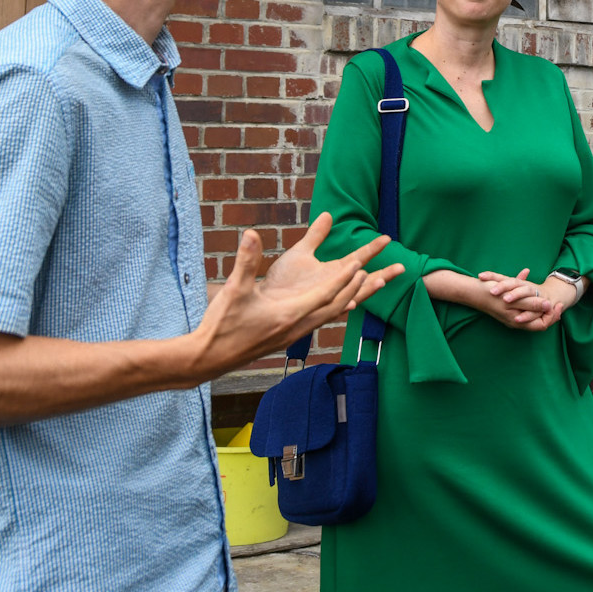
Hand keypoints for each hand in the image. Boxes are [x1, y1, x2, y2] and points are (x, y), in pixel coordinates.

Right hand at [192, 217, 400, 372]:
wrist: (210, 357)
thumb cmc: (222, 324)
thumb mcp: (234, 289)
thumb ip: (246, 261)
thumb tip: (252, 233)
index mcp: (290, 313)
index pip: (326, 293)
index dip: (344, 277)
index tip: (361, 262)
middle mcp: (298, 326)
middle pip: (338, 306)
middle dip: (360, 289)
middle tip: (382, 275)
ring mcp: (294, 334)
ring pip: (331, 315)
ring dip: (351, 299)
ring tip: (367, 287)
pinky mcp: (287, 338)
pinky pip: (320, 321)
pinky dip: (334, 310)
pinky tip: (337, 306)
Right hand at [474, 269, 571, 330]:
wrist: (472, 291)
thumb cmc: (492, 295)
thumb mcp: (514, 299)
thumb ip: (531, 304)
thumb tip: (547, 306)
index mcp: (518, 320)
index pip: (541, 325)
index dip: (552, 316)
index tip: (558, 305)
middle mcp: (515, 320)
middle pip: (537, 321)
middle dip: (549, 313)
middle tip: (558, 304)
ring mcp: (511, 314)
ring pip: (531, 313)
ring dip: (540, 306)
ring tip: (550, 300)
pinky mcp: (507, 307)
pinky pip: (522, 304)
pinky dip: (528, 297)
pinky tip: (530, 283)